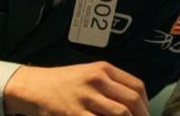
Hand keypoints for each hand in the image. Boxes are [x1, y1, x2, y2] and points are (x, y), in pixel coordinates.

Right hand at [3, 61, 148, 115]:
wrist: (33, 86)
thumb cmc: (63, 83)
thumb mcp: (88, 74)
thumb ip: (110, 85)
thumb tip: (134, 106)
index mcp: (103, 69)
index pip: (136, 87)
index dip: (146, 105)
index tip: (146, 115)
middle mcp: (96, 80)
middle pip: (132, 102)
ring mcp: (85, 97)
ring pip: (120, 114)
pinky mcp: (74, 114)